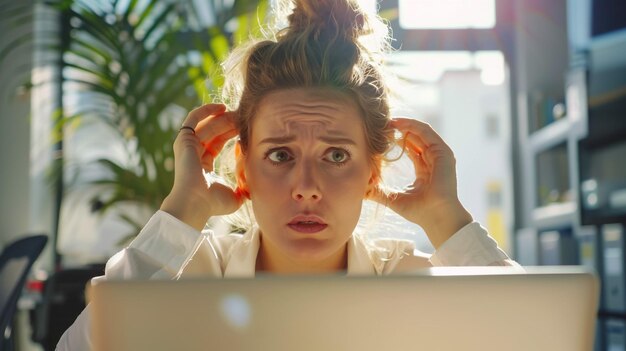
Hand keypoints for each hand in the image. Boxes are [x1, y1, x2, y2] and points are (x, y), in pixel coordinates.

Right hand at [160, 104, 241, 230]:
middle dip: (230, 122)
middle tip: (245, 116)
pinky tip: (222, 107)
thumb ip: (244, 189)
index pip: (219, 141)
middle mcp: (194, 153)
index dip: (232, 132)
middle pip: (214, 130)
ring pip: (208, 123)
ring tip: (238, 112)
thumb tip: (254, 188)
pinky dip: (206, 110)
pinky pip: (194, 118)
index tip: (247, 126)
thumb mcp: (235, 197)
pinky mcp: (184, 139)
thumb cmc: (213, 203)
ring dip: (223, 117)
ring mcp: (187, 145)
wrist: (196, 203)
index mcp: (203, 164)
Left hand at [371, 117, 472, 248]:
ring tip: (388, 122)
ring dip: (404, 125)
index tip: (381, 136)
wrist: (437, 217)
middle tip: (382, 125)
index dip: (397, 141)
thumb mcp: (394, 199)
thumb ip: (379, 192)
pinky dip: (412, 126)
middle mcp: (433, 160)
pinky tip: (399, 124)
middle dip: (399, 130)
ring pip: (421, 132)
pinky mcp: (443, 152)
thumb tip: (362, 191)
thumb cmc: (419, 212)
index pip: (411, 149)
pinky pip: (426, 133)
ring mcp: (440, 155)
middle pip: (416, 138)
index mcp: (425, 170)